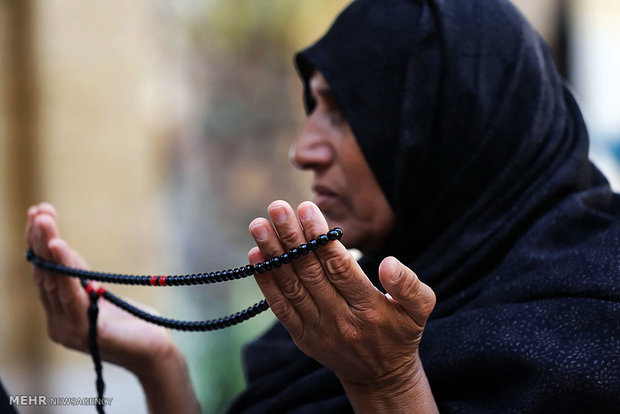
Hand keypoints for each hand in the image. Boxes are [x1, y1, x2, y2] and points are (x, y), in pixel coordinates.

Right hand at [26, 202, 199, 413]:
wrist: (155, 354)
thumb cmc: (135, 325)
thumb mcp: (103, 294)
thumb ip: (82, 279)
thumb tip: (64, 249)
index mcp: (60, 315)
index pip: (45, 274)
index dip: (40, 245)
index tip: (39, 214)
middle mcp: (57, 323)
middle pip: (44, 274)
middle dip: (39, 239)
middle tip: (38, 209)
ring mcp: (67, 329)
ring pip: (52, 279)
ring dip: (47, 246)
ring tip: (43, 219)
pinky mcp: (82, 329)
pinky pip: (70, 292)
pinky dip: (64, 267)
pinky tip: (59, 245)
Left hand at [248, 200, 435, 394]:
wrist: (379, 376)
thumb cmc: (400, 333)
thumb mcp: (420, 309)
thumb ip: (409, 284)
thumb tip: (389, 262)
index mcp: (368, 308)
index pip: (339, 267)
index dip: (320, 238)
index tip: (307, 209)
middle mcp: (339, 319)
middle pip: (310, 272)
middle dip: (292, 237)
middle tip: (277, 207)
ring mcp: (317, 329)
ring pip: (291, 286)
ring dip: (273, 254)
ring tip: (259, 225)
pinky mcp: (302, 336)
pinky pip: (281, 307)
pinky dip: (267, 281)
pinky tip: (256, 256)